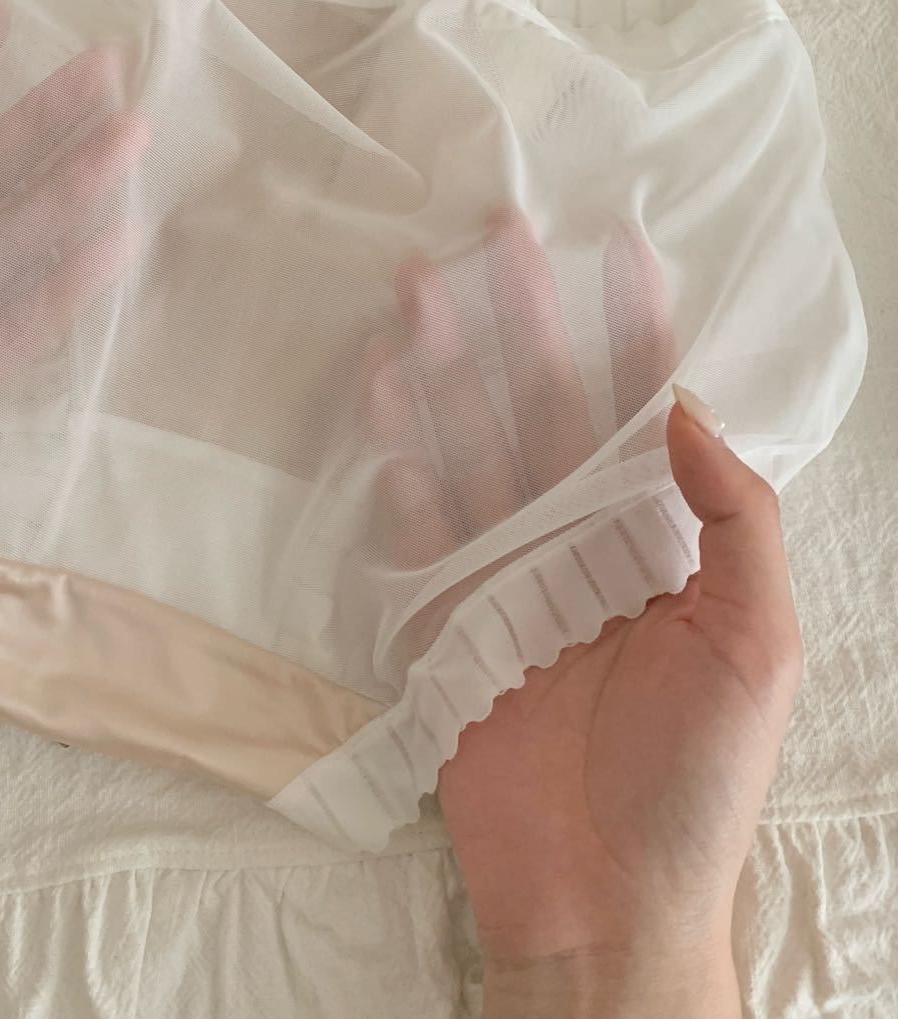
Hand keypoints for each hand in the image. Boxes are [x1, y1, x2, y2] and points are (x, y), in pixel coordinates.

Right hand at [366, 213, 800, 1017]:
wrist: (608, 904)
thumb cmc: (700, 781)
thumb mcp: (757, 643)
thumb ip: (736, 518)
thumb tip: (683, 407)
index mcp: (661, 541)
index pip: (645, 410)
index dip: (635, 331)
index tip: (621, 248)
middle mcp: (581, 543)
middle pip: (544, 408)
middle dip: (522, 322)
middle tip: (494, 236)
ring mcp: (508, 578)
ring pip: (472, 446)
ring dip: (446, 370)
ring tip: (416, 294)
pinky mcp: (445, 622)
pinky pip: (416, 527)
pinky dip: (397, 461)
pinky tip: (383, 397)